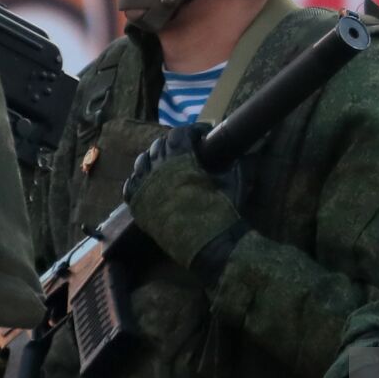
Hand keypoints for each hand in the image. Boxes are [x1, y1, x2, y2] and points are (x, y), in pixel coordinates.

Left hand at [123, 124, 247, 284]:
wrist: (209, 245)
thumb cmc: (223, 211)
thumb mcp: (235, 181)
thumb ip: (238, 162)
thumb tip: (248, 151)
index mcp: (181, 160)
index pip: (179, 134)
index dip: (192, 131)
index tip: (202, 135)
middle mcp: (159, 170)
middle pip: (159, 146)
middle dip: (174, 142)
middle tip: (187, 149)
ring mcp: (145, 188)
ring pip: (142, 162)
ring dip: (154, 157)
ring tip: (167, 163)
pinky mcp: (139, 206)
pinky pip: (130, 184)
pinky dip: (139, 178)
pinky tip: (150, 180)